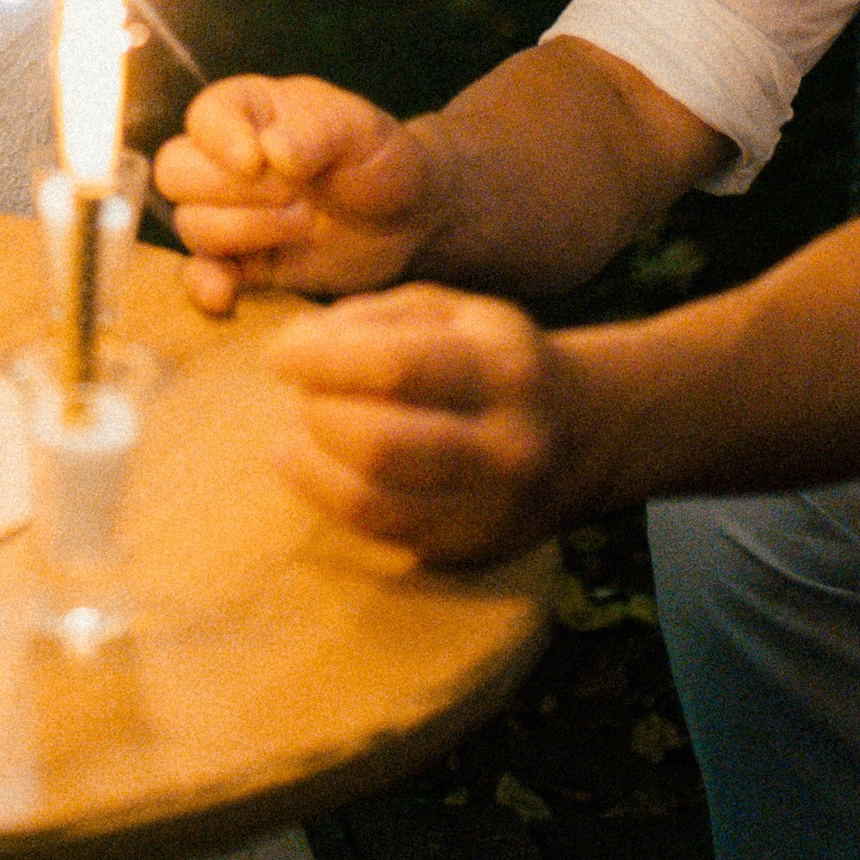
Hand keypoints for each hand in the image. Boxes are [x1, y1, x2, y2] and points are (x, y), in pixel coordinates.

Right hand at [154, 73, 433, 313]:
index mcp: (249, 111)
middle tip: (292, 196)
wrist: (410, 221)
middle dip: (231, 190)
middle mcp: (227, 160)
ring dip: (242, 232)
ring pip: (190, 224)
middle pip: (176, 172)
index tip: (257, 161)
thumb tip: (271, 152)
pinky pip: (202, 275)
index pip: (204, 117)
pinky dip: (205, 285)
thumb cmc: (381, 158)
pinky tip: (226, 294)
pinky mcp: (244, 264)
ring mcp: (231, 214)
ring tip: (302, 225)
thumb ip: (315, 132)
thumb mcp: (360, 130)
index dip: (221, 141)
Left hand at [268, 283, 590, 565]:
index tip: (278, 352)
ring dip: (312, 463)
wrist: (582, 434)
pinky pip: (381, 532)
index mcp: (502, 369)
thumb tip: (297, 344)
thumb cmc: (492, 356)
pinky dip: (329, 497)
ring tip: (293, 432)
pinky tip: (309, 466)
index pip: (395, 367)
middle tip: (295, 393)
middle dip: (315, 413)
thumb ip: (372, 318)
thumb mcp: (449, 310)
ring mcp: (491, 508)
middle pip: (380, 443)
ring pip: (374, 501)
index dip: (321, 359)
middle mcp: (505, 445)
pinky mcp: (470, 549)